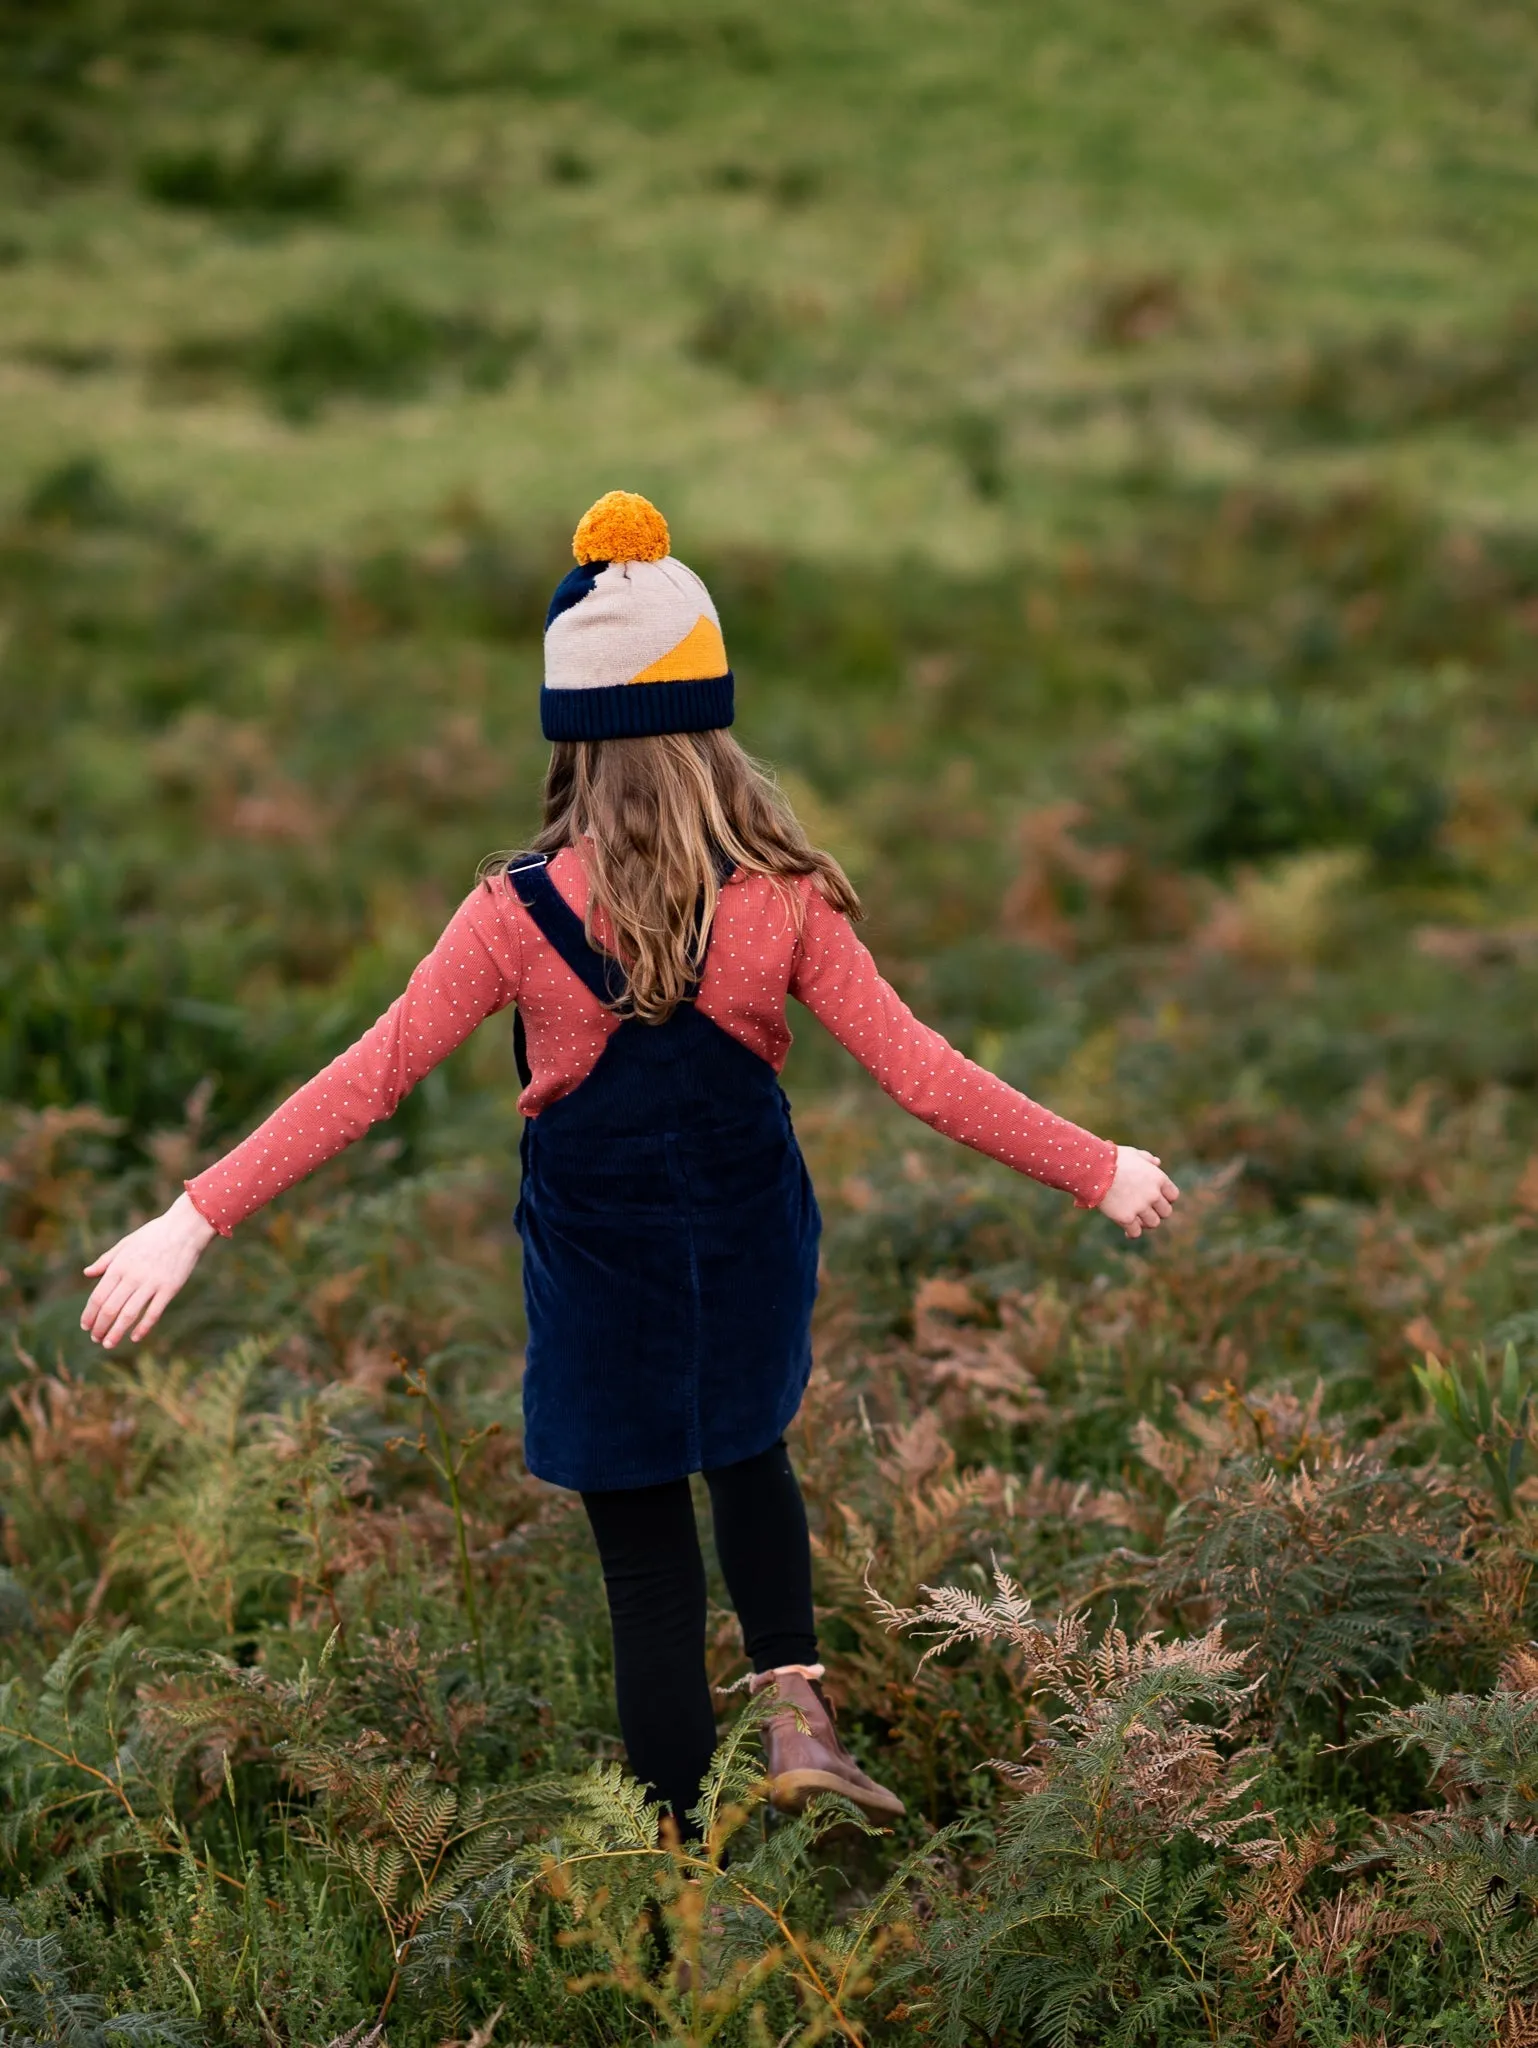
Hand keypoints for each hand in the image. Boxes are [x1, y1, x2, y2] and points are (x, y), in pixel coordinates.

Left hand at [81, 1191, 216, 1348]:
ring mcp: (151, 1283)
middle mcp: (132, 1276)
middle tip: (96, 1339)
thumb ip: (106, 1260)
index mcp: (119, 1266)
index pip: (98, 1297)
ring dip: (116, 1332)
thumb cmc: (154, 1235)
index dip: (89, 1315)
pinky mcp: (169, 1288)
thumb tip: (87, 1273)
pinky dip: (143, 1327)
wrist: (185, 1228)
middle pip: (110, 1308)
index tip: (86, 1327)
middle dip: (100, 1327)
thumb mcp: (126, 1244)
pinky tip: (135, 1338)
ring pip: (129, 1314)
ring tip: (109, 1344)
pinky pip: (154, 1313)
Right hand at [1097, 1147, 1178, 1238]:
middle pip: (1166, 1212)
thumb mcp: (1133, 1154)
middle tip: (1145, 1211)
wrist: (1094, 1169)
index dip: (1165, 1199)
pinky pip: (1135, 1233)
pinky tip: (1127, 1231)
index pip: (1173, 1196)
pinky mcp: (1126, 1218)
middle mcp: (1153, 1194)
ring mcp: (1140, 1207)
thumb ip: (1147, 1159)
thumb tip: (1157, 1163)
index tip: (1156, 1200)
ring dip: (1145, 1222)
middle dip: (1157, 1212)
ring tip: (1135, 1219)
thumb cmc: (1112, 1159)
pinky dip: (1132, 1233)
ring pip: (1153, 1223)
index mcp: (1158, 1178)